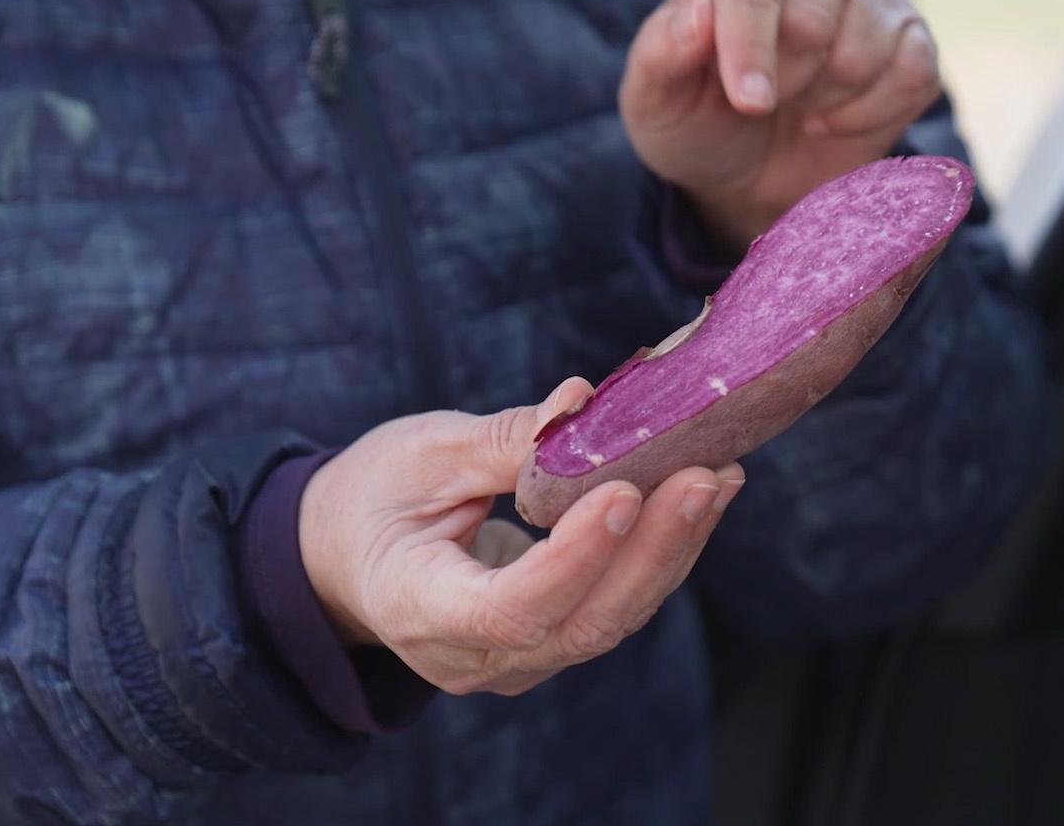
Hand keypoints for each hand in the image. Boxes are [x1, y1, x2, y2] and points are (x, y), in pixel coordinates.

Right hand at [297, 378, 745, 695]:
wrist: (345, 559)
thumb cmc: (372, 497)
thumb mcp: (421, 454)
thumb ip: (505, 441)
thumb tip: (584, 402)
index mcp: (416, 606)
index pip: (509, 608)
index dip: (574, 558)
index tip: (623, 491)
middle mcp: (471, 655)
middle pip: (581, 624)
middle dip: (652, 550)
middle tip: (703, 477)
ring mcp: (515, 661)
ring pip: (611, 620)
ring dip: (673, 549)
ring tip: (718, 478)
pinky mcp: (550, 643)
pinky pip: (615, 606)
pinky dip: (661, 553)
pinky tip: (700, 498)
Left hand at [621, 0, 944, 250]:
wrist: (751, 171)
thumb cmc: (698, 120)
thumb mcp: (654, 100)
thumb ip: (662, 55)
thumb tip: (697, 15)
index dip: (750, 47)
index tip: (748, 103)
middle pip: (812, 18)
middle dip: (784, 83)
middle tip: (760, 103)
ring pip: (863, 49)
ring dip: (825, 100)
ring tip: (798, 103)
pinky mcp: (912, 35)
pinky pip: (912, 74)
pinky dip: (869, 115)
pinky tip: (834, 119)